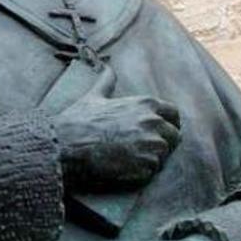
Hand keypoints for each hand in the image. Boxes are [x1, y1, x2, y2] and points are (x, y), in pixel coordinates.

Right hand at [53, 67, 180, 191]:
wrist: (66, 146)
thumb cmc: (78, 121)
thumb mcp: (94, 97)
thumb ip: (106, 82)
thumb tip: (107, 67)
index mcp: (146, 104)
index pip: (173, 114)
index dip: (168, 124)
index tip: (159, 132)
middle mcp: (154, 123)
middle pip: (173, 137)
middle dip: (162, 144)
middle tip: (140, 150)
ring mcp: (152, 146)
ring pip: (162, 156)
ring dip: (149, 159)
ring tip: (126, 160)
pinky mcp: (146, 167)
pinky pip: (151, 172)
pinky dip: (139, 173)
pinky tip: (121, 169)